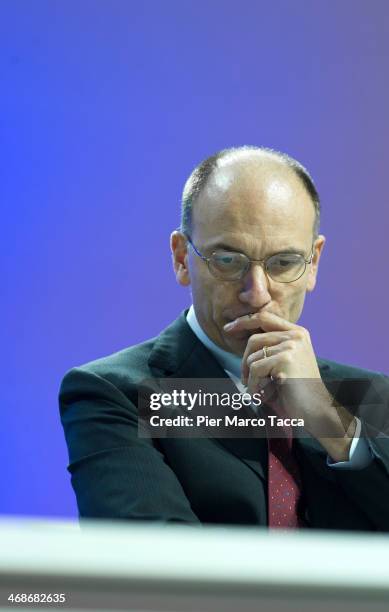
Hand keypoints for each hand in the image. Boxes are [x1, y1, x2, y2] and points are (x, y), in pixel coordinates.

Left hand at [224, 311, 355, 460]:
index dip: (244, 321)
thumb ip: (268, 347)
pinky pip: (255, 369)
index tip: (228, 328)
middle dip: (244, 361)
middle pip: (254, 339)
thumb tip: (237, 330)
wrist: (315, 412)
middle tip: (245, 380)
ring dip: (251, 378)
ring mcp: (292, 346)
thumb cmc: (296, 391)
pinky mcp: (286, 359)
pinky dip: (254, 385)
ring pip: (253, 357)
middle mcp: (296, 336)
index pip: (264, 317)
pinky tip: (262, 396)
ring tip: (261, 392)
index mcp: (298, 333)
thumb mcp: (283, 363)